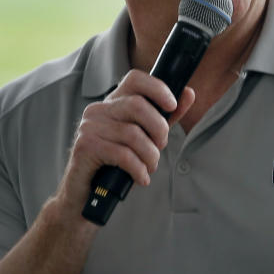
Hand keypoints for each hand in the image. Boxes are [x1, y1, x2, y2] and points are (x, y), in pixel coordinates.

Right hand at [56, 70, 194, 213]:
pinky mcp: (85, 146)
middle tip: (160, 147)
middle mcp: (98, 110)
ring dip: (150, 155)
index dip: (158, 88)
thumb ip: (165, 117)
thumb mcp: (144, 138)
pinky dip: (138, 169)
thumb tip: (188, 93)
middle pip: (138, 106)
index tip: (172, 106)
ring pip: (133, 134)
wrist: (85, 193)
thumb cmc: (115, 164)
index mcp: (113, 103)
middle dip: (159, 129)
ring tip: (149, 166)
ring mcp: (89, 127)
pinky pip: (122, 154)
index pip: (135, 79)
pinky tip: (141, 178)